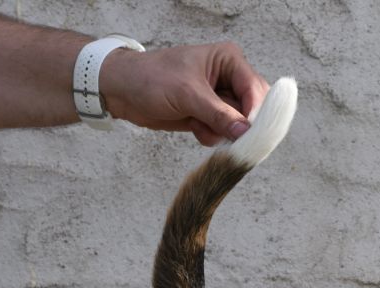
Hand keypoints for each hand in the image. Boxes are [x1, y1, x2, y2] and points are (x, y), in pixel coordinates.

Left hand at [99, 42, 269, 145]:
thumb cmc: (151, 79)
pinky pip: (224, 133)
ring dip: (221, 131)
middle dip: (238, 124)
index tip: (250, 134)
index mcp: (229, 60)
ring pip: (239, 125)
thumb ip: (219, 114)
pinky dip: (211, 135)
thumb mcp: (187, 94)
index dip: (256, 112)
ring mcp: (221, 98)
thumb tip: (245, 131)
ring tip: (198, 125)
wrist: (123, 92)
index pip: (256, 88)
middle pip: (253, 109)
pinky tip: (194, 127)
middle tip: (226, 134)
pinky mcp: (211, 115)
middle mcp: (229, 78)